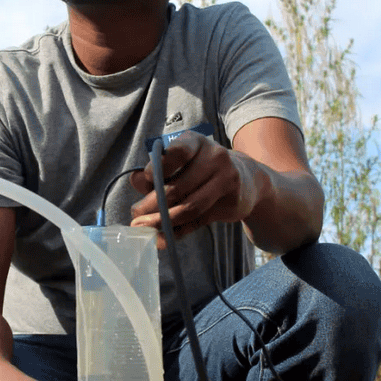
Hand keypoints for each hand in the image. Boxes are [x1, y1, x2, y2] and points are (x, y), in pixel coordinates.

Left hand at [127, 131, 259, 245]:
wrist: (245, 180)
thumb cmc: (202, 170)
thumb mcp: (180, 164)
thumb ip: (156, 172)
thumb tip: (134, 179)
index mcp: (196, 142)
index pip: (177, 152)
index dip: (158, 167)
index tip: (145, 179)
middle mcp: (215, 157)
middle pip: (178, 187)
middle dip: (152, 205)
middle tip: (136, 218)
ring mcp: (227, 179)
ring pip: (189, 207)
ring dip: (163, 221)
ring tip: (146, 229)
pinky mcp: (232, 203)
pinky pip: (199, 221)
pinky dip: (177, 232)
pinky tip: (162, 238)